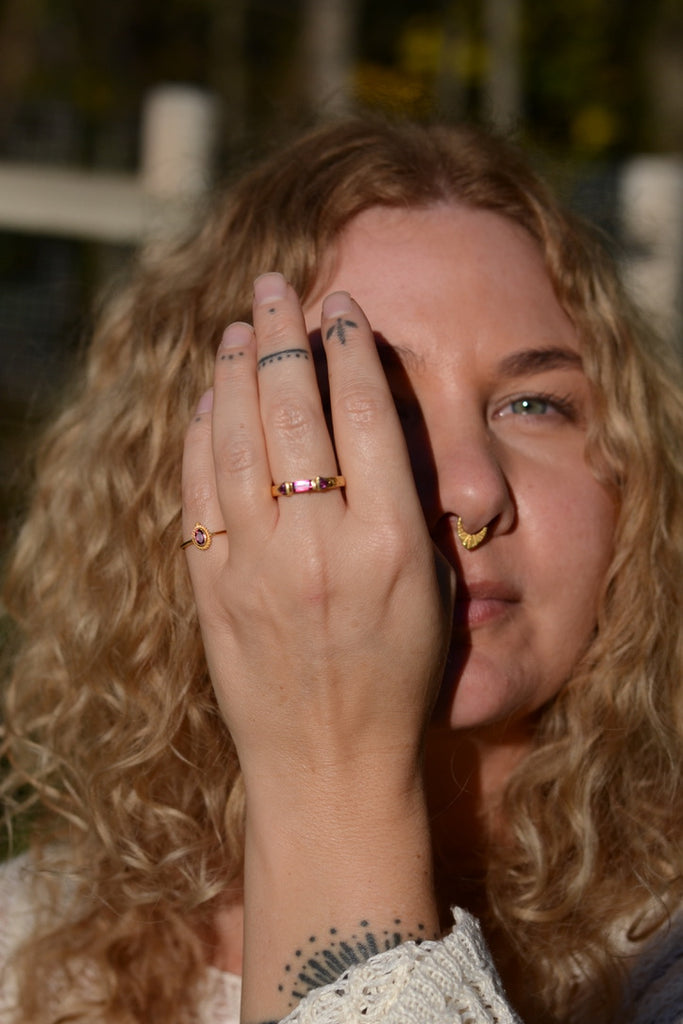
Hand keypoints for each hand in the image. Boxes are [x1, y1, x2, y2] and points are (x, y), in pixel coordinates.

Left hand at [182, 273, 451, 799]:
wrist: (330, 765)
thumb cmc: (398, 680)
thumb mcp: (432, 592)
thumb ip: (406, 508)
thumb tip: (367, 425)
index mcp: (389, 544)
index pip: (367, 416)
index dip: (351, 349)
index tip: (341, 307)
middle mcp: (320, 547)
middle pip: (293, 411)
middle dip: (283, 336)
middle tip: (274, 287)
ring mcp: (256, 569)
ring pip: (234, 441)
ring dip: (233, 373)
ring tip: (237, 329)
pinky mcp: (211, 591)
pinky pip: (195, 496)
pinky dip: (198, 439)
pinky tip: (206, 402)